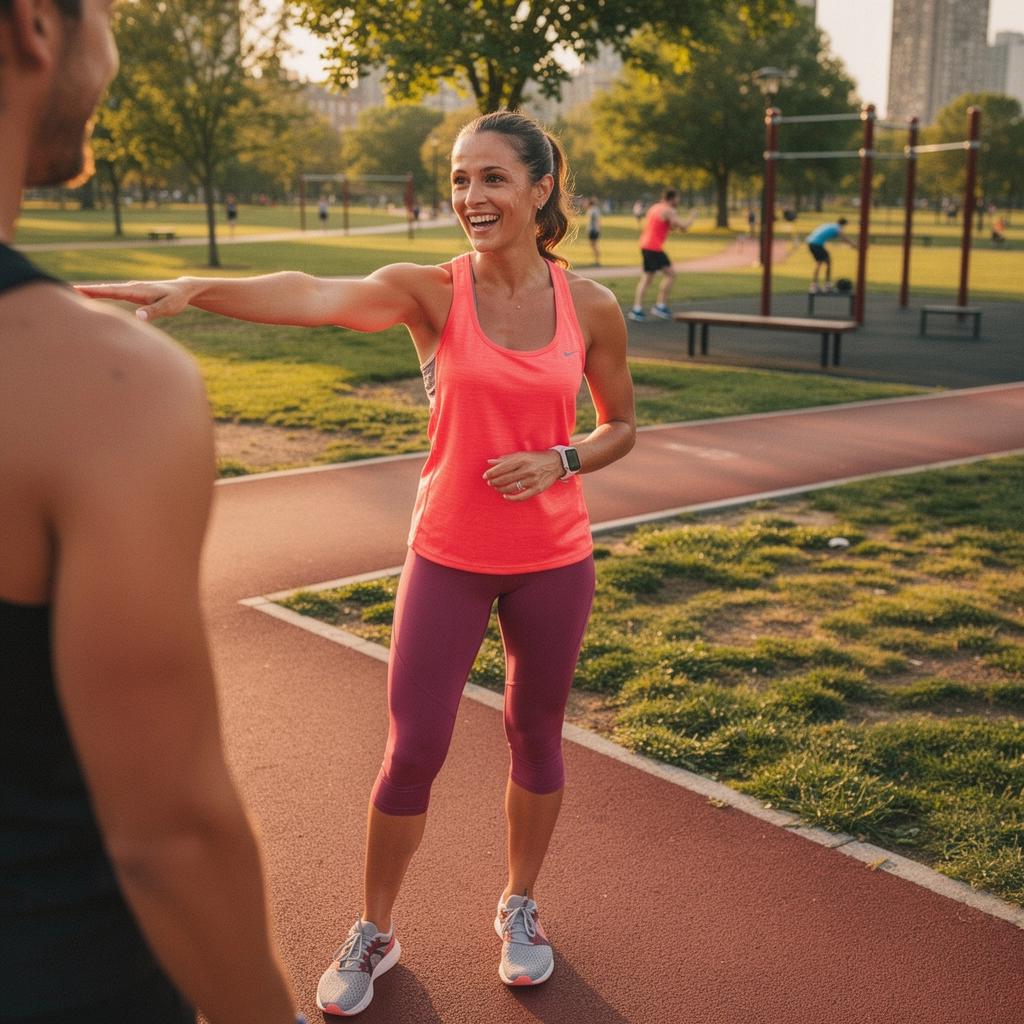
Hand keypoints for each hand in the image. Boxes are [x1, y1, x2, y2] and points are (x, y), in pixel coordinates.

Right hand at [75, 279, 194, 321]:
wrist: (183, 290)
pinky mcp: (131, 293)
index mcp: (136, 290)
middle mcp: (130, 287)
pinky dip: (98, 294)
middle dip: (85, 290)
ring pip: (106, 291)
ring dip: (89, 292)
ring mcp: (130, 289)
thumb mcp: (168, 307)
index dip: (93, 291)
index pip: (111, 291)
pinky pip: (111, 293)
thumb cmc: (176, 299)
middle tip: (62, 290)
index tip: (76, 290)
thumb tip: (139, 317)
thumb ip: (154, 311)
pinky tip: (88, 298)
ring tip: (70, 294)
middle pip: (103, 289)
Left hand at [483, 450, 564, 500]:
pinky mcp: (537, 489)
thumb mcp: (522, 455)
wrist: (556, 463)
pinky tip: (505, 496)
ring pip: (511, 487)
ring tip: (496, 487)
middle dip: (495, 481)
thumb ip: (506, 459)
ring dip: (501, 489)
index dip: (492, 472)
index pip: (503, 467)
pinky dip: (511, 498)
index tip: (485, 476)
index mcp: (522, 459)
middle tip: (489, 483)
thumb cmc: (536, 458)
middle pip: (506, 478)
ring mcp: (532, 480)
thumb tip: (489, 462)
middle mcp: (527, 469)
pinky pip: (521, 496)